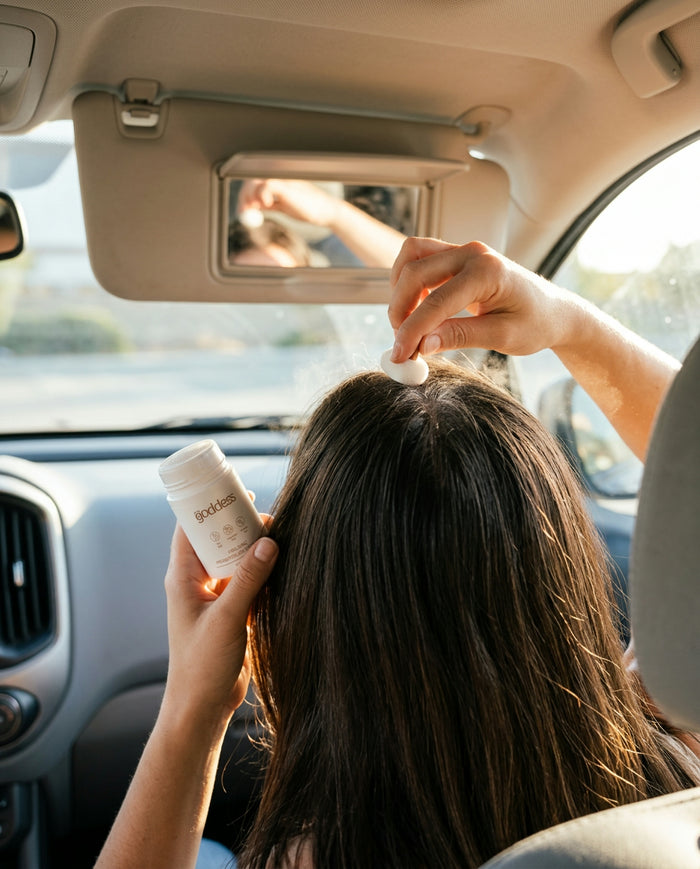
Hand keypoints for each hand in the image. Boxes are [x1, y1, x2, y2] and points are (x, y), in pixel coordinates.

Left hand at [162, 522, 277, 726]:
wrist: (202, 706)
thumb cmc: (202, 666)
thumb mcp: (227, 618)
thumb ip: (248, 580)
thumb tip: (268, 542)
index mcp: (183, 578)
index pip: (189, 529)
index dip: (208, 508)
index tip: (232, 492)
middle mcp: (195, 583)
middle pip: (215, 541)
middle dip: (238, 525)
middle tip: (265, 512)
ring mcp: (213, 598)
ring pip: (233, 561)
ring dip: (252, 549)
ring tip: (278, 533)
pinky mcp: (230, 612)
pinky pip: (246, 582)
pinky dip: (260, 572)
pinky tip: (281, 564)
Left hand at [237, 178, 338, 227]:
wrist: (324, 213)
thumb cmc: (307, 209)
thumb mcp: (284, 206)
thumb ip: (270, 204)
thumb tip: (254, 206)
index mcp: (278, 179)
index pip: (255, 182)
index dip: (245, 195)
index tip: (242, 210)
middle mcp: (278, 175)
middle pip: (251, 180)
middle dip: (243, 197)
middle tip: (242, 212)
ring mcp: (281, 177)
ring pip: (255, 182)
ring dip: (249, 197)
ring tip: (255, 209)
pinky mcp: (285, 184)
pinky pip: (265, 186)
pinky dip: (261, 196)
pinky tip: (267, 204)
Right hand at [388, 238, 571, 361]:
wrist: (553, 310)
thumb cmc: (536, 324)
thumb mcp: (502, 337)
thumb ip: (461, 336)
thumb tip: (423, 345)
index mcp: (488, 272)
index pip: (436, 302)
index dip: (411, 331)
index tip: (399, 356)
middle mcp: (473, 253)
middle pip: (415, 273)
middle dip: (400, 311)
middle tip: (403, 345)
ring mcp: (464, 250)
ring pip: (411, 257)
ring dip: (400, 291)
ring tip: (408, 325)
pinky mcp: (457, 255)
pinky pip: (420, 258)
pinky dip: (409, 281)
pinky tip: (417, 309)